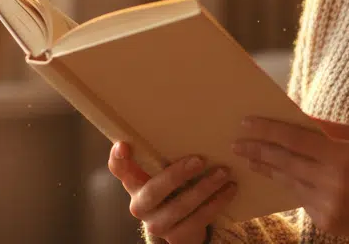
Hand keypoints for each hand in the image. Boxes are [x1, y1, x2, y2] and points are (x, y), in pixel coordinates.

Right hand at [107, 141, 237, 243]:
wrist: (184, 225)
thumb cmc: (175, 186)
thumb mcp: (165, 170)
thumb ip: (164, 152)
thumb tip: (184, 116)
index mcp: (133, 182)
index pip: (118, 169)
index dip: (118, 159)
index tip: (124, 145)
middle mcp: (140, 205)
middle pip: (153, 190)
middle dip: (177, 175)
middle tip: (199, 160)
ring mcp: (157, 224)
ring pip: (180, 207)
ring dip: (205, 188)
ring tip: (224, 172)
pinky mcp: (177, 237)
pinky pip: (199, 220)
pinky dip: (217, 202)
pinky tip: (230, 189)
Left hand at [232, 116, 348, 238]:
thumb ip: (327, 127)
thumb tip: (294, 114)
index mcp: (342, 156)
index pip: (294, 139)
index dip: (267, 130)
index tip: (246, 123)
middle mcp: (332, 182)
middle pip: (284, 161)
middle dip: (257, 150)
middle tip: (237, 143)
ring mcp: (327, 205)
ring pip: (287, 182)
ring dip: (267, 168)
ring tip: (251, 158)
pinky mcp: (324, 221)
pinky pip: (299, 199)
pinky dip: (288, 185)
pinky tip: (276, 175)